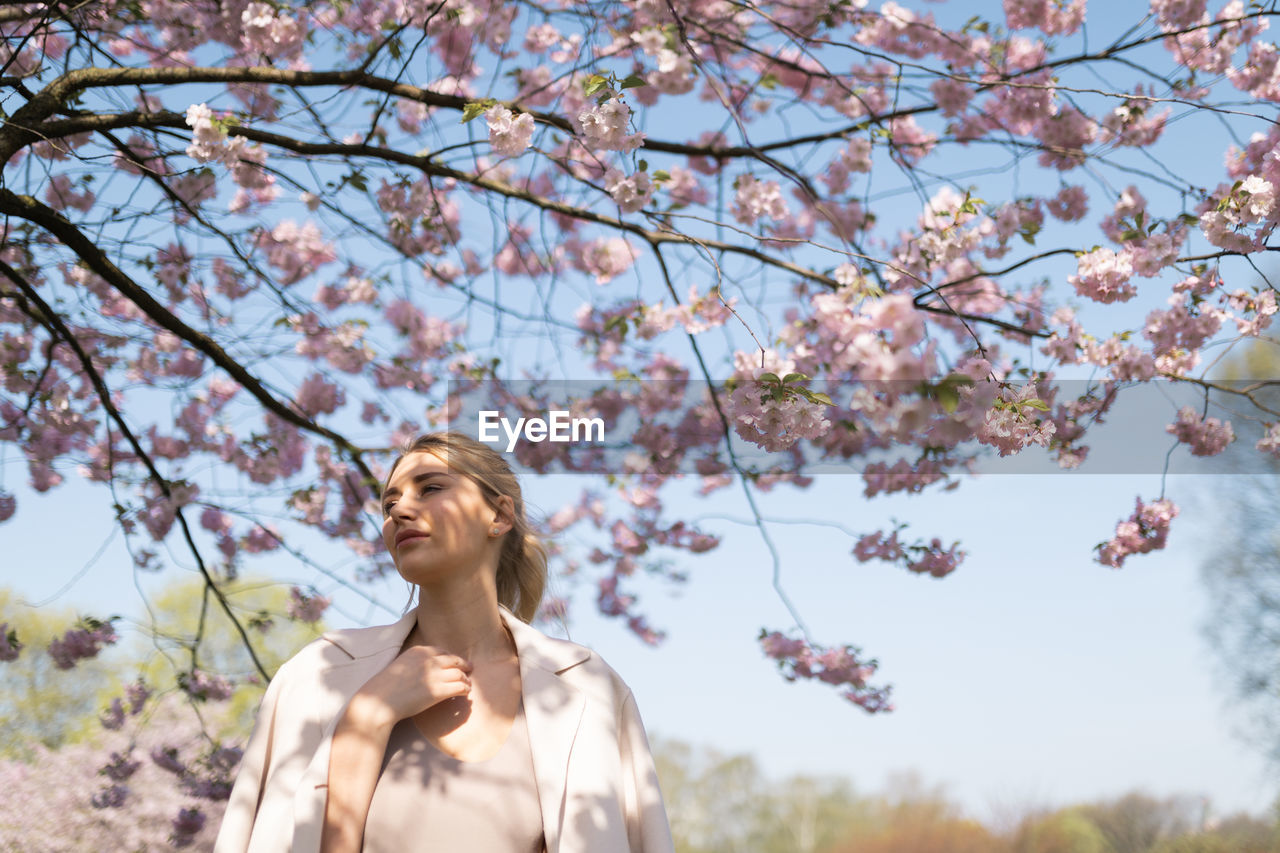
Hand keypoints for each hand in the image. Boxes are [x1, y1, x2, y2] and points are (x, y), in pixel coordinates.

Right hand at [348, 645, 472, 728]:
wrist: (379, 701)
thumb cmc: (385, 687)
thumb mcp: (400, 666)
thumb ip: (415, 664)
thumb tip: (427, 671)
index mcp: (419, 651)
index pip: (442, 651)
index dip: (450, 658)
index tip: (454, 663)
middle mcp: (429, 660)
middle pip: (454, 660)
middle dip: (464, 665)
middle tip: (469, 669)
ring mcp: (435, 675)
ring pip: (460, 673)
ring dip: (466, 679)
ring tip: (468, 684)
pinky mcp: (438, 691)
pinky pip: (460, 687)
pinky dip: (465, 689)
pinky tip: (465, 693)